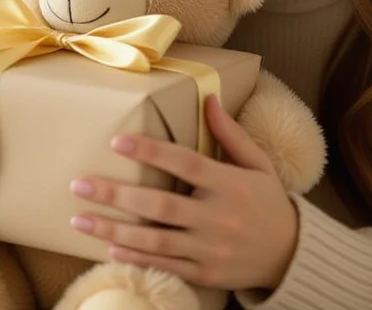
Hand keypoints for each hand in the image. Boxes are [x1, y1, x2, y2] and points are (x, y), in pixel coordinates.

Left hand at [69, 94, 298, 290]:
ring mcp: (210, 249)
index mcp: (229, 184)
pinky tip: (109, 248)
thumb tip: (209, 97)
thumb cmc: (269, 202)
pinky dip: (137, 258)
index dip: (151, 152)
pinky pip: (166, 266)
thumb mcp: (257, 164)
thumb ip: (231, 134)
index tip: (117, 142)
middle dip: (117, 195)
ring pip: (155, 240)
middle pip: (160, 205)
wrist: (292, 255)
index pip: (185, 164)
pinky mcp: (205, 273)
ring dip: (114, 230)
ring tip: (79, 220)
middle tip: (79, 184)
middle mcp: (217, 217)